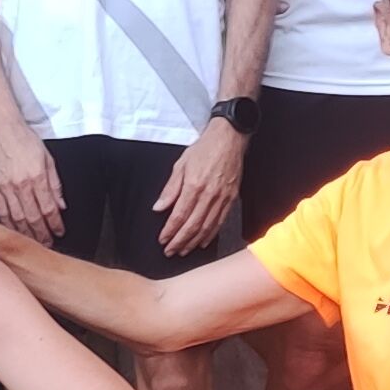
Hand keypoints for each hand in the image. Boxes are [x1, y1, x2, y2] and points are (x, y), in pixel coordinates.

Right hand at [0, 119, 63, 240]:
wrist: (1, 128)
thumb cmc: (24, 139)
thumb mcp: (48, 158)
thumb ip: (55, 183)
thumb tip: (61, 204)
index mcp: (37, 176)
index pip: (49, 208)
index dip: (55, 224)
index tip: (59, 231)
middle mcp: (21, 184)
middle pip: (33, 217)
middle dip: (42, 234)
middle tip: (47, 243)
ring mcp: (6, 187)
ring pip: (17, 218)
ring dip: (26, 233)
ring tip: (33, 241)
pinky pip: (1, 211)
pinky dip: (8, 223)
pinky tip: (13, 230)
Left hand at [153, 120, 244, 260]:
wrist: (229, 138)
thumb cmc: (204, 149)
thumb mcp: (181, 164)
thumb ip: (170, 188)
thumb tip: (159, 207)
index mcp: (194, 186)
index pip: (179, 216)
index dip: (170, 231)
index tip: (162, 240)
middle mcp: (209, 195)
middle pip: (192, 226)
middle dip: (179, 241)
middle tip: (170, 251)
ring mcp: (222, 199)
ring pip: (206, 227)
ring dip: (193, 242)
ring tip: (183, 251)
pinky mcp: (231, 199)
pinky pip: (220, 222)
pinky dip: (210, 234)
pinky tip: (203, 241)